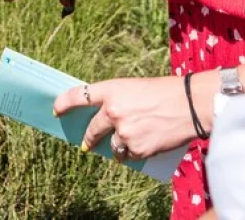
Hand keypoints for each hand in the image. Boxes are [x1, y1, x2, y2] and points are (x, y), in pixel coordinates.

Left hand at [53, 75, 195, 160]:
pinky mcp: (136, 149)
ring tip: (128, 142)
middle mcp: (113, 111)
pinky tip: (142, 145)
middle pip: (92, 129)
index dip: (64, 103)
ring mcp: (124, 132)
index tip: (55, 110)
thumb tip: (103, 118)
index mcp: (111, 90)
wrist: (188, 105)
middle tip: (86, 144)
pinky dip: (132, 153)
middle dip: (89, 138)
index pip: (78, 95)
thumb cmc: (162, 92)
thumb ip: (116, 100)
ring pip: (112, 146)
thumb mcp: (133, 88)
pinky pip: (128, 155)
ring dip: (117, 147)